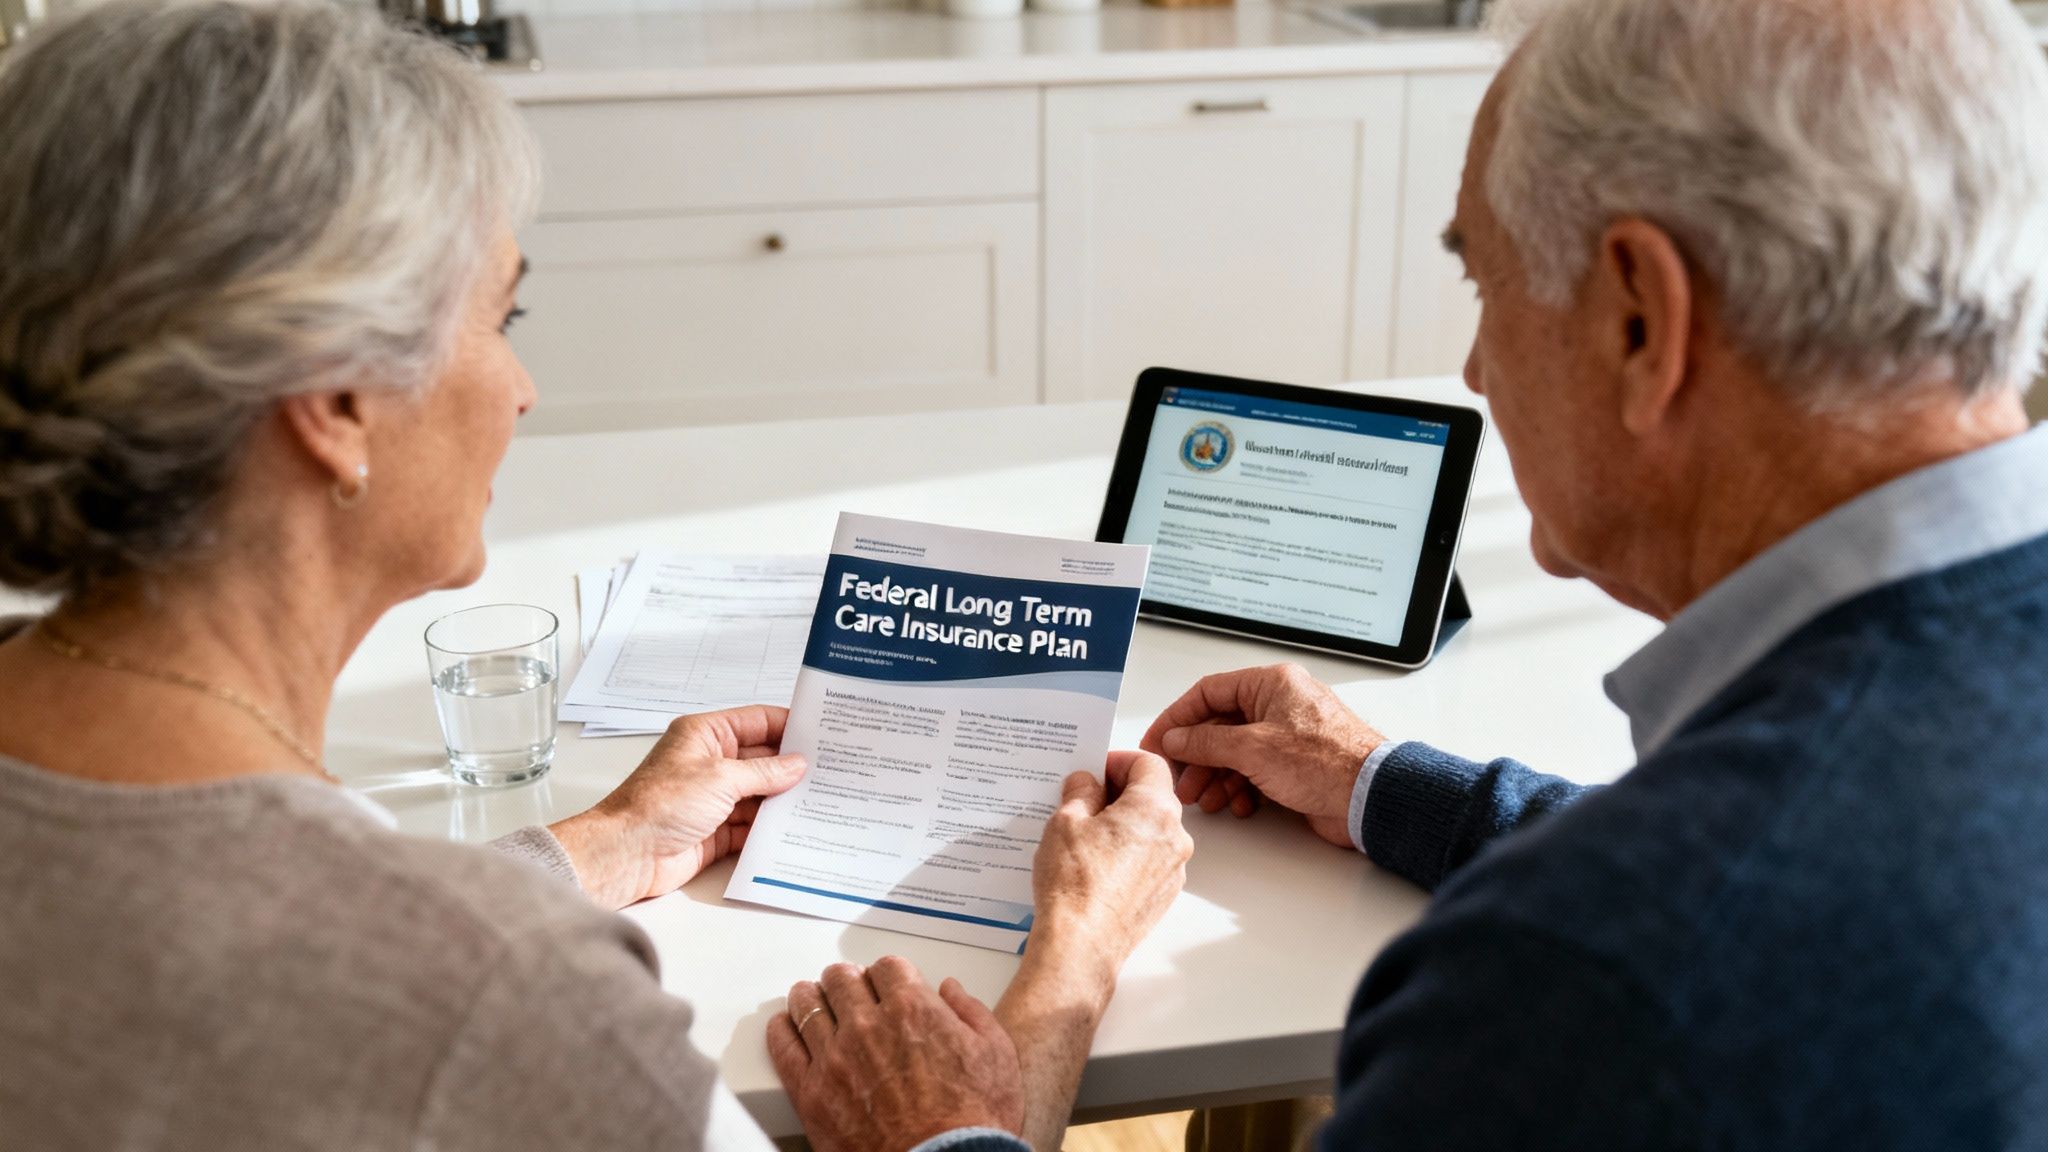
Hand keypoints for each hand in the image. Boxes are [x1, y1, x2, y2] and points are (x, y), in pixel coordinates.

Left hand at [550, 705, 805, 909]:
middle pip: (762, 760)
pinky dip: (771, 828)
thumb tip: (796, 764)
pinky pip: (752, 825)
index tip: (821, 731)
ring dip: (784, 799)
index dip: (788, 725)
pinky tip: (796, 828)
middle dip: (792, 767)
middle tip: (831, 769)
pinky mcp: (716, 830)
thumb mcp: (720, 778)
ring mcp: (713, 798)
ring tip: (822, 799)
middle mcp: (709, 763)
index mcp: (705, 735)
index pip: (756, 722)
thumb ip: (764, 772)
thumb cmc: (659, 804)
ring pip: (760, 794)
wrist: (628, 854)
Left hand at [769, 957, 1024, 1151]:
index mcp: (913, 1007)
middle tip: (846, 986)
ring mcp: (835, 1057)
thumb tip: (952, 990)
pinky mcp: (812, 1092)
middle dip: (847, 980)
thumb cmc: (973, 1120)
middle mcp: (868, 1025)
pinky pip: (784, 1047)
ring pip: (808, 1005)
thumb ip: (972, 1011)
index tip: (885, 980)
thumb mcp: (996, 1054)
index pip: (887, 967)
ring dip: (811, 997)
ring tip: (810, 997)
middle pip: (842, 979)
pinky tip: (784, 1026)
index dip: (887, 972)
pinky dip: (782, 1030)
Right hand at [1028, 750, 1193, 989]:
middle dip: (1120, 792)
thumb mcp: (1065, 821)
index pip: (1150, 763)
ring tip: (1085, 835)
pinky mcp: (1164, 895)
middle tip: (1084, 799)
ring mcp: (1172, 869)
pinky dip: (1129, 853)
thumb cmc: (1075, 884)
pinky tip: (1096, 864)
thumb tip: (1086, 782)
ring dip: (1124, 824)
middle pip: (1154, 796)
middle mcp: (1174, 837)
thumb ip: (1080, 791)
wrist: (1082, 945)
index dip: (1119, 760)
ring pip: (1152, 830)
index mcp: (1155, 809)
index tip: (1095, 769)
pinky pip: (1150, 860)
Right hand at [1138, 663, 1383, 847]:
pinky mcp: (1296, 764)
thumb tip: (1175, 739)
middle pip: (1220, 726)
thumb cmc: (1325, 762)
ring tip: (1205, 800)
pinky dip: (1242, 788)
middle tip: (1179, 781)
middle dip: (1196, 757)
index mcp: (1271, 684)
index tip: (1157, 743)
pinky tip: (1238, 805)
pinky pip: (1256, 771)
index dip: (1177, 719)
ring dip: (1216, 777)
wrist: (1370, 796)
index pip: (1208, 693)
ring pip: (1236, 752)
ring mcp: (1288, 736)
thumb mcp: (1251, 748)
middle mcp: (1280, 705)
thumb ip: (1205, 742)